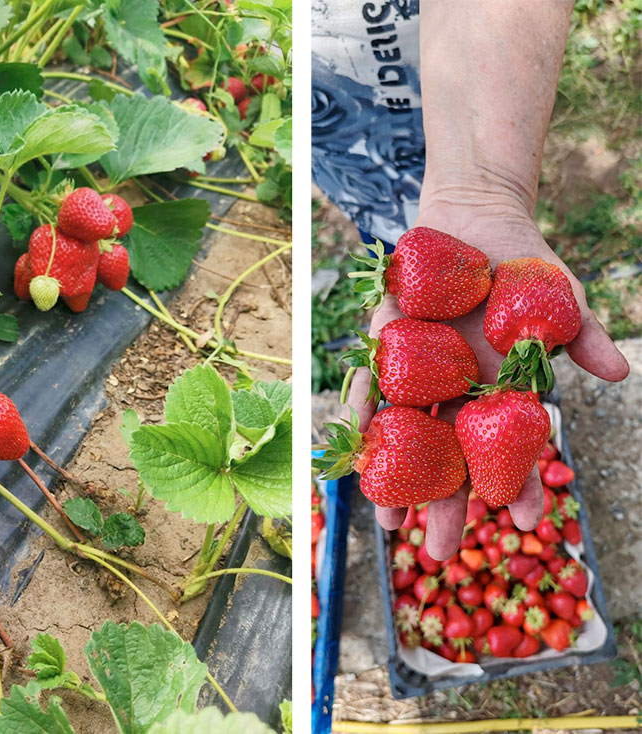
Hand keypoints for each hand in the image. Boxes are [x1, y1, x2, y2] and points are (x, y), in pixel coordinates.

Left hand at [346, 200, 628, 560]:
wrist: (473, 216)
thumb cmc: (522, 262)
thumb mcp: (559, 299)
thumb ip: (583, 336)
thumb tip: (618, 375)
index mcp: (499, 390)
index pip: (510, 450)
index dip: (519, 485)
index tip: (527, 523)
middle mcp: (456, 390)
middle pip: (450, 457)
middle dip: (447, 504)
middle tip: (439, 554)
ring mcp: (417, 372)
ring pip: (404, 437)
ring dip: (394, 481)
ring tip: (389, 528)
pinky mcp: (383, 346)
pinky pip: (368, 385)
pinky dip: (360, 415)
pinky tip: (354, 456)